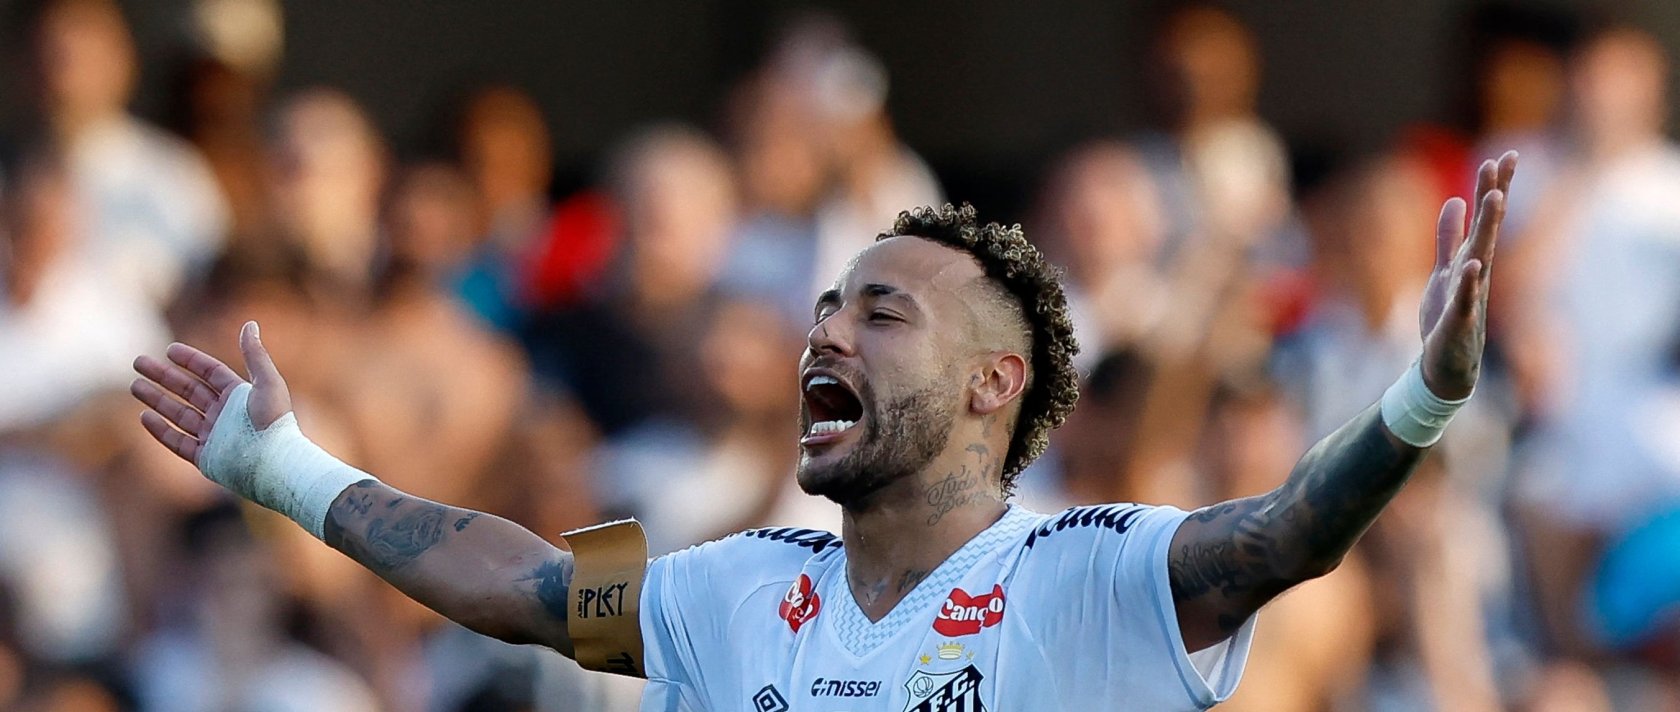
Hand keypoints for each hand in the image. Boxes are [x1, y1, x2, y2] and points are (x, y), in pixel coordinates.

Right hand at [131, 321, 292, 467]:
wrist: (276, 464)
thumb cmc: (275, 422)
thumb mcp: (267, 383)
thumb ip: (255, 354)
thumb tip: (250, 323)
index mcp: (240, 396)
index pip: (210, 373)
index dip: (191, 360)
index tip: (169, 350)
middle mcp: (225, 415)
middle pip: (188, 391)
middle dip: (163, 377)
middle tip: (138, 362)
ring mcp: (214, 436)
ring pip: (179, 414)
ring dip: (156, 400)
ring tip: (134, 386)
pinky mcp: (206, 458)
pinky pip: (178, 441)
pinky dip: (161, 430)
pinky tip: (145, 417)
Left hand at [1418, 152, 1516, 399]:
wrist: (1445, 367)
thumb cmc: (1448, 317)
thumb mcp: (1444, 271)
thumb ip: (1448, 238)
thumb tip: (1453, 202)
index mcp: (1470, 260)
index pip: (1484, 219)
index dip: (1491, 187)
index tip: (1502, 156)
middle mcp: (1475, 274)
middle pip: (1487, 228)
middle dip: (1494, 194)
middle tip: (1502, 160)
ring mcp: (1470, 296)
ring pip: (1480, 257)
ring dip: (1487, 228)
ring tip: (1493, 197)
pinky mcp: (1459, 321)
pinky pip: (1466, 299)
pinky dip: (1469, 283)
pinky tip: (1473, 265)